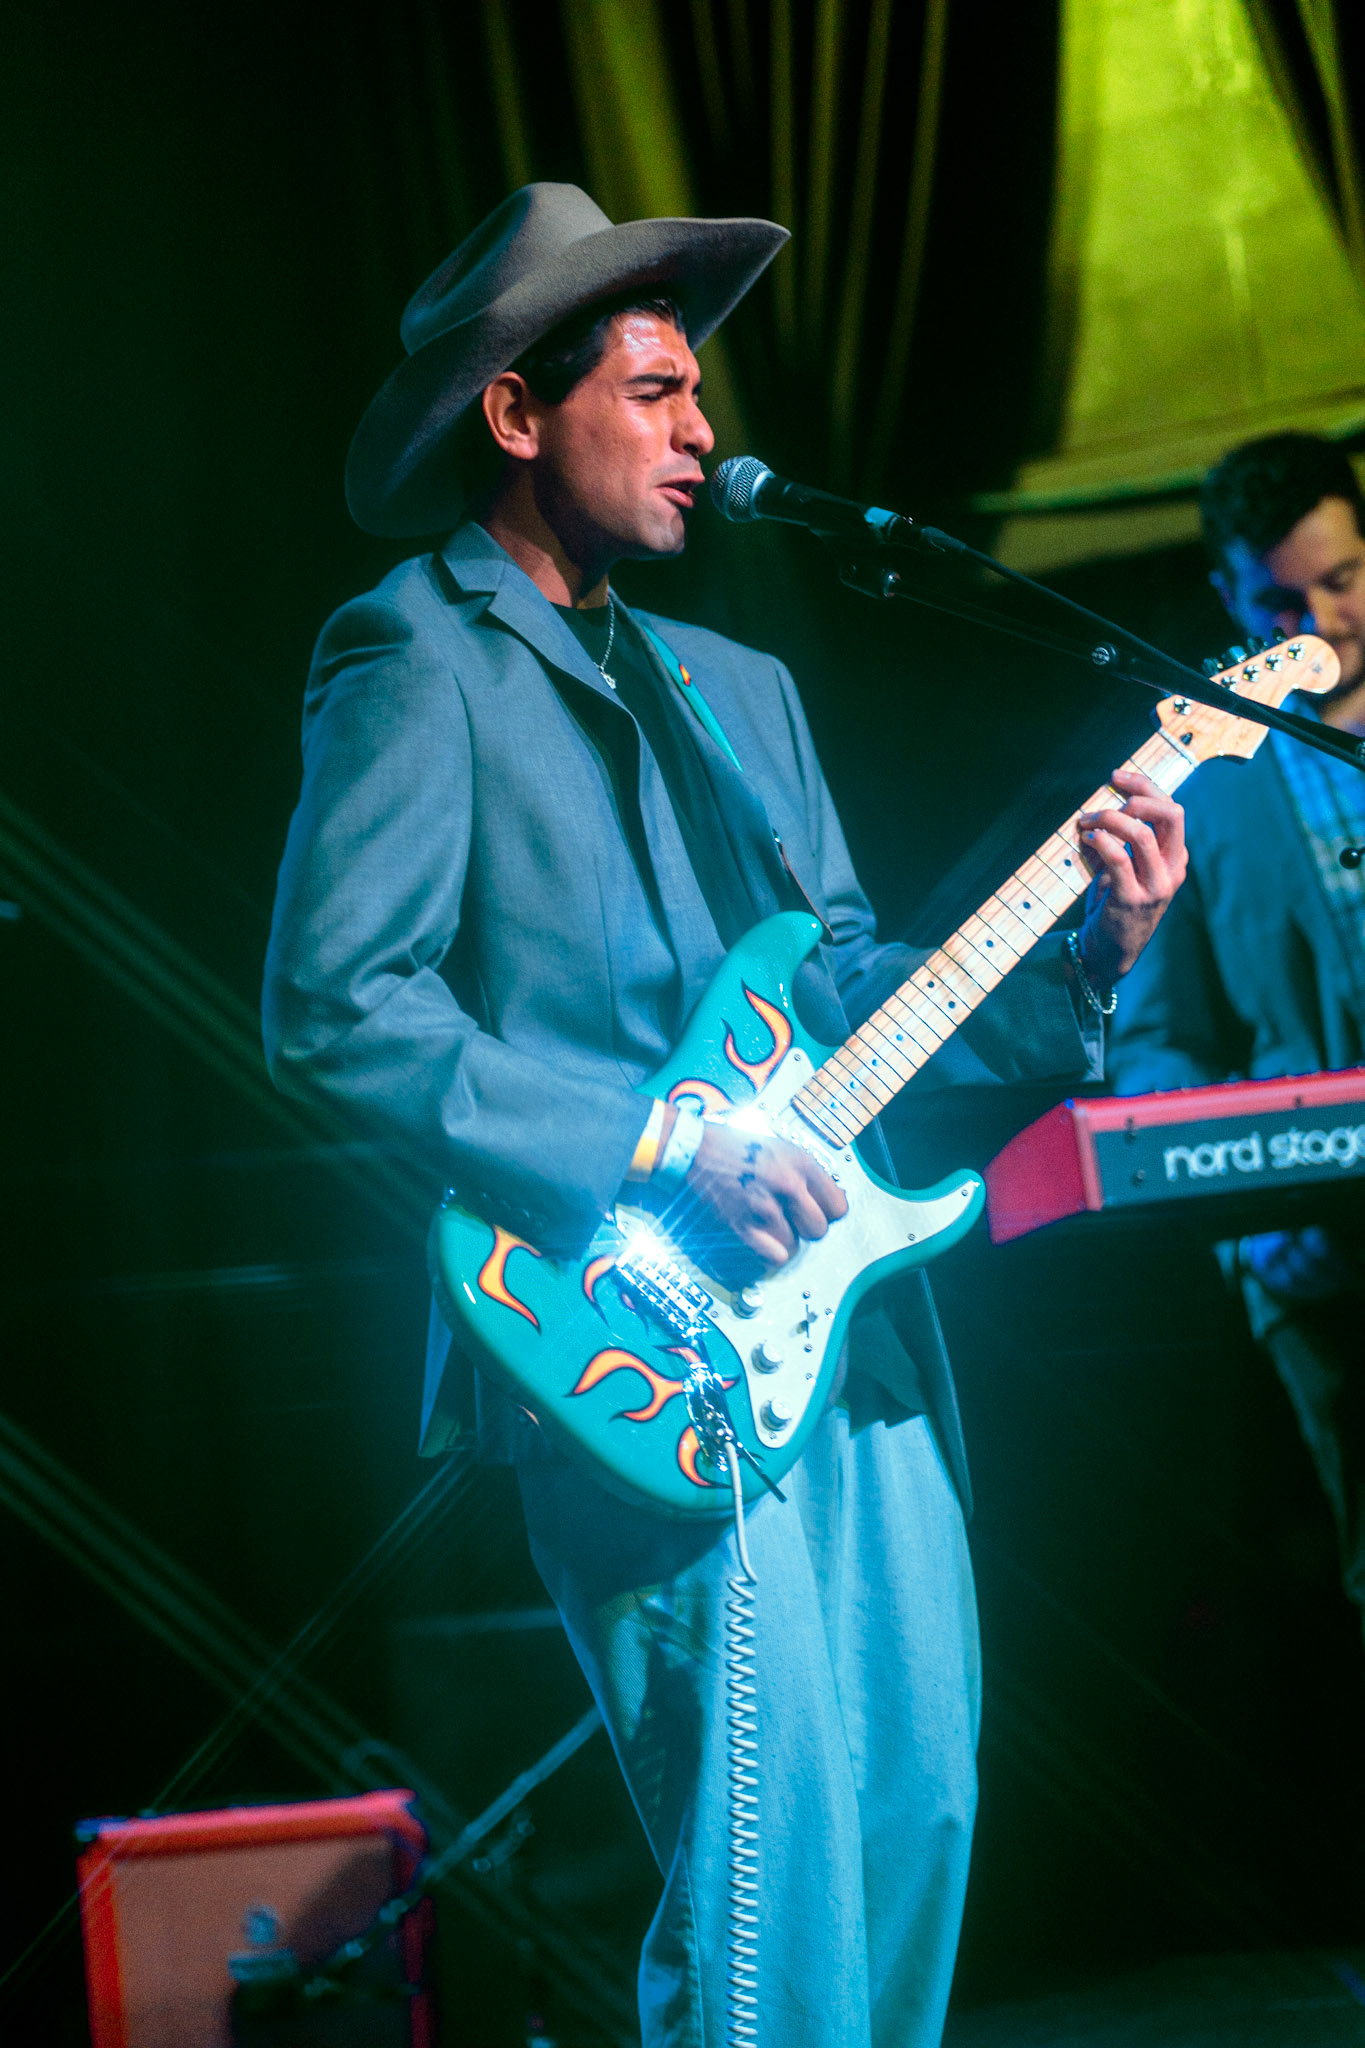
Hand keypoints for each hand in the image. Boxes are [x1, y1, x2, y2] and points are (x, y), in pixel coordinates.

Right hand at [681, 1121, 847, 1271]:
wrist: (699, 1150)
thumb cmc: (740, 1148)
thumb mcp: (783, 1149)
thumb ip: (808, 1174)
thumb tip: (830, 1199)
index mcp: (801, 1163)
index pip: (838, 1207)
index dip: (828, 1212)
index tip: (818, 1210)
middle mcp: (787, 1184)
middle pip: (818, 1230)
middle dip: (807, 1228)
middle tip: (793, 1218)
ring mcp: (764, 1205)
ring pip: (794, 1244)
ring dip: (784, 1239)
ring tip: (771, 1224)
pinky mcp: (742, 1223)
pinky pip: (773, 1255)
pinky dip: (770, 1253)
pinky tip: (764, 1241)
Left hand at [1075, 766, 1186, 985]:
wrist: (1109, 951)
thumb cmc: (1115, 905)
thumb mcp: (1125, 868)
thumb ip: (1120, 841)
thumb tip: (1095, 812)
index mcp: (1175, 857)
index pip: (1172, 809)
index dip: (1145, 787)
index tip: (1116, 776)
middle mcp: (1173, 869)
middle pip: (1171, 815)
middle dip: (1138, 796)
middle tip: (1108, 798)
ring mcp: (1156, 886)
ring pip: (1142, 834)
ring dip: (1109, 819)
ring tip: (1087, 822)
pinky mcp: (1132, 899)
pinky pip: (1119, 859)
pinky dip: (1101, 841)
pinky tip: (1087, 839)